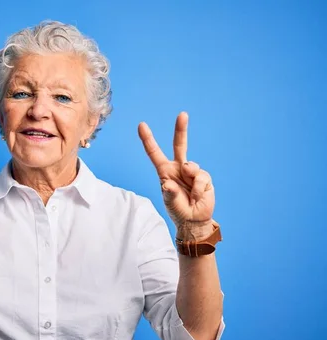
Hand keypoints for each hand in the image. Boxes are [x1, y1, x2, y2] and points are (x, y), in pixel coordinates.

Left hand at [138, 112, 214, 232]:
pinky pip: (202, 178)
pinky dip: (199, 189)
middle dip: (181, 129)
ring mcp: (192, 171)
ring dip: (191, 180)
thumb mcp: (170, 203)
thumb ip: (169, 194)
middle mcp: (178, 168)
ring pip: (192, 166)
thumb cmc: (178, 209)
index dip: (148, 139)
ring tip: (190, 194)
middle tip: (183, 114)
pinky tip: (197, 197)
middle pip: (180, 145)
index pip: (154, 153)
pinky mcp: (204, 177)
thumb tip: (168, 185)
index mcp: (165, 171)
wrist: (194, 220)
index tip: (141, 125)